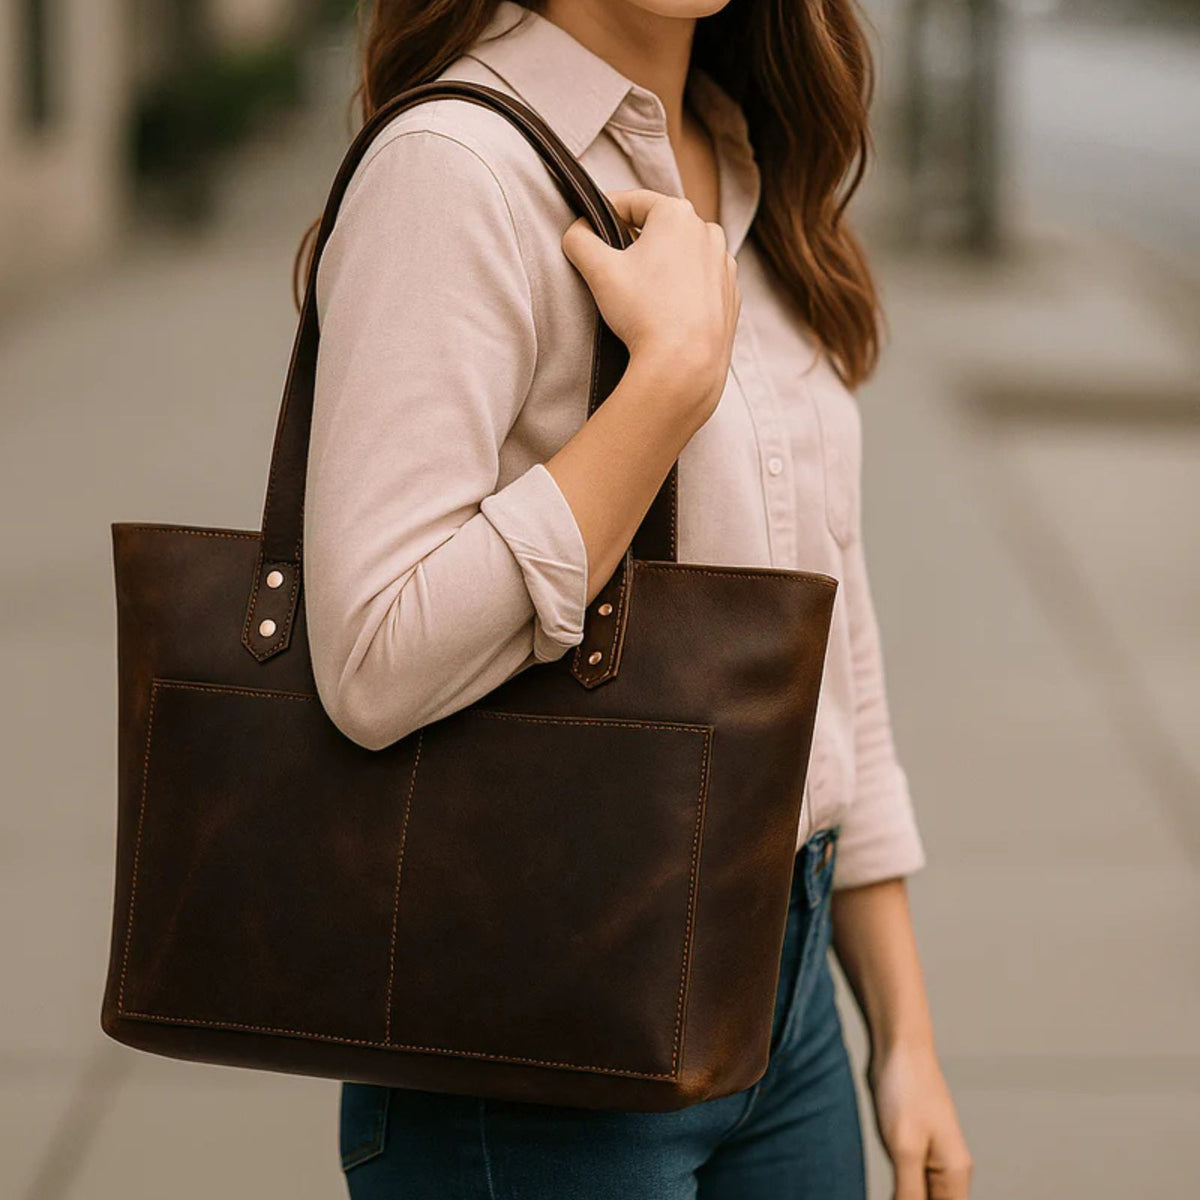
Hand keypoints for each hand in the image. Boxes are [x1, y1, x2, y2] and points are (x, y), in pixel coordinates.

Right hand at [562, 189, 739, 427]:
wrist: (684, 364)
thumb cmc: (644, 313)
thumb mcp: (598, 269)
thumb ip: (579, 239)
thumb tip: (577, 232)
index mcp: (677, 214)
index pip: (632, 201)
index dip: (604, 212)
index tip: (589, 228)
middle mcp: (708, 232)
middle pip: (660, 227)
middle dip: (634, 241)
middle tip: (612, 267)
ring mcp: (724, 265)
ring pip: (682, 255)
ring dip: (660, 265)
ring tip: (640, 294)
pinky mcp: (730, 295)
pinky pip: (700, 283)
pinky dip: (682, 289)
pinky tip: (665, 312)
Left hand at [869, 1041, 972, 1199]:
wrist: (898, 1044)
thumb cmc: (905, 1088)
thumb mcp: (904, 1148)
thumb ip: (909, 1194)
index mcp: (955, 1175)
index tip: (896, 1199)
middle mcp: (949, 1170)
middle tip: (891, 1191)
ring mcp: (932, 1157)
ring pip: (922, 1197)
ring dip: (904, 1198)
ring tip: (886, 1189)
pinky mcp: (913, 1145)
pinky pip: (911, 1183)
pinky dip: (899, 1191)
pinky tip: (887, 1189)